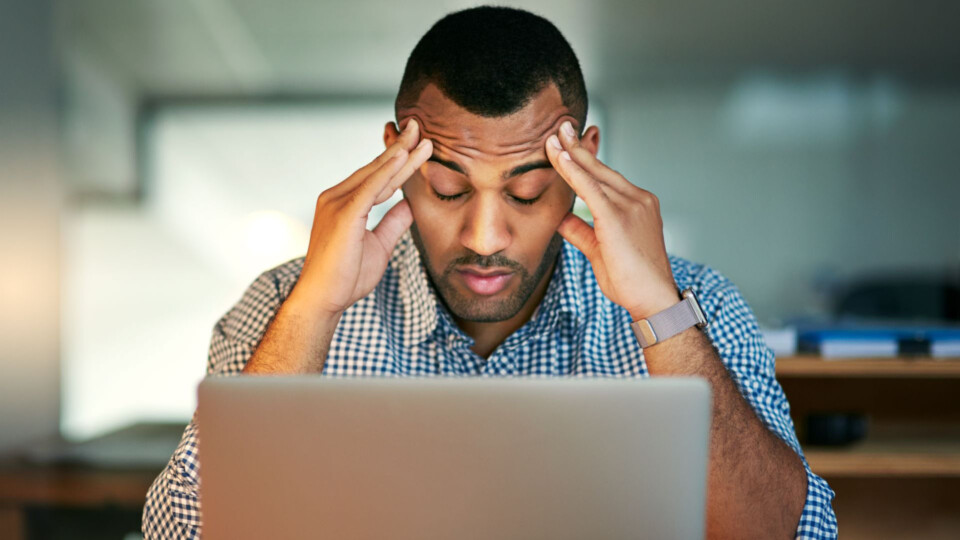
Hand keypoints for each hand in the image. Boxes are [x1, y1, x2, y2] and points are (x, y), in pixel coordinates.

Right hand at [291, 120, 432, 318]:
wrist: (323, 299)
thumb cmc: (346, 277)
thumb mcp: (380, 245)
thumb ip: (393, 223)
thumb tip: (409, 204)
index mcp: (345, 203)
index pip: (378, 177)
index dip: (399, 161)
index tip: (418, 144)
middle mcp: (337, 197)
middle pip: (376, 168)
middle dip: (400, 148)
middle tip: (419, 126)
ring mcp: (337, 203)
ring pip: (375, 174)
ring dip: (400, 154)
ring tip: (420, 136)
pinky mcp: (343, 214)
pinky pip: (369, 188)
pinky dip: (386, 171)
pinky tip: (402, 157)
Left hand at [545, 121, 677, 320]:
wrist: (652, 299)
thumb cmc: (631, 280)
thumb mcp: (599, 250)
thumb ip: (581, 231)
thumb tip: (561, 218)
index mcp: (637, 204)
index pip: (606, 177)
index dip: (587, 159)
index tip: (571, 142)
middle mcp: (637, 199)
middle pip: (601, 168)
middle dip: (578, 146)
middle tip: (561, 126)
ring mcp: (631, 206)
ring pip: (594, 174)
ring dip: (571, 154)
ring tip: (554, 135)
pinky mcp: (618, 218)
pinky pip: (590, 189)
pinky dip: (573, 172)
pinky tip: (560, 157)